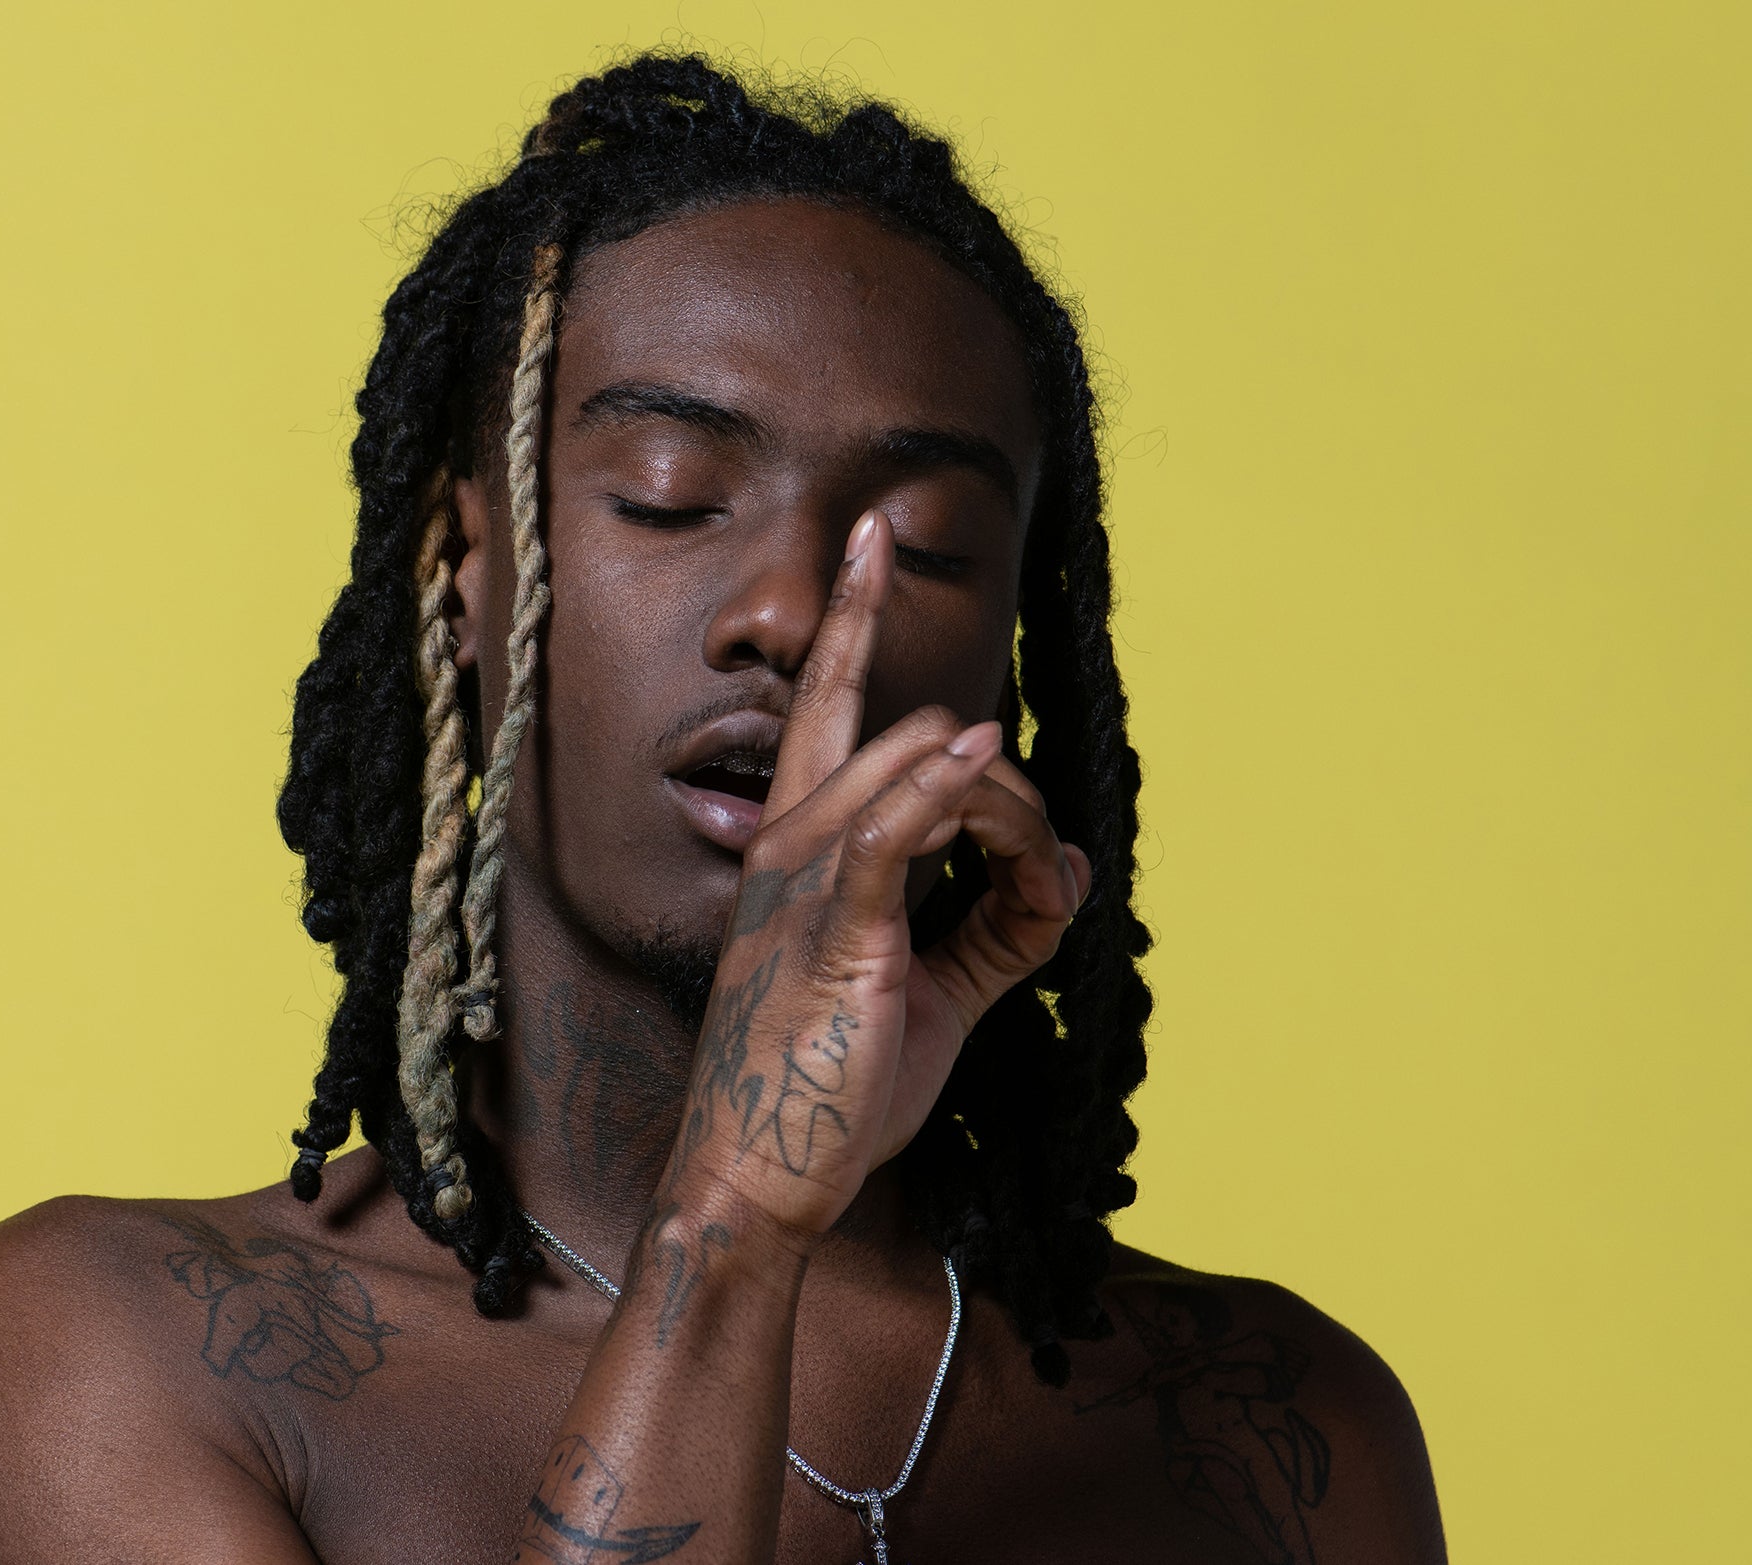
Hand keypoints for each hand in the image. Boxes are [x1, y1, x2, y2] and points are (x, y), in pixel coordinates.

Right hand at [662, 510, 1090, 1239]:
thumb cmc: (833, 1083)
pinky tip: (994, 774)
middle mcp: (791, 839)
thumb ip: (1001, 925)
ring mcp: (806, 879)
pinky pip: (895, 830)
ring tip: (1040, 889)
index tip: (875, 537)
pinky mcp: (835, 927)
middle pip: (919, 731)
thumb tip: (1075, 873)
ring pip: (931, 765)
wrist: (763, 1173)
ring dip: (1015, 814)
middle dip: (1008, 787)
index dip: (851, 616)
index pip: (824, 703)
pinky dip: (950, 791)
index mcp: (799, 843)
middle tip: (1041, 879)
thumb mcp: (933, 993)